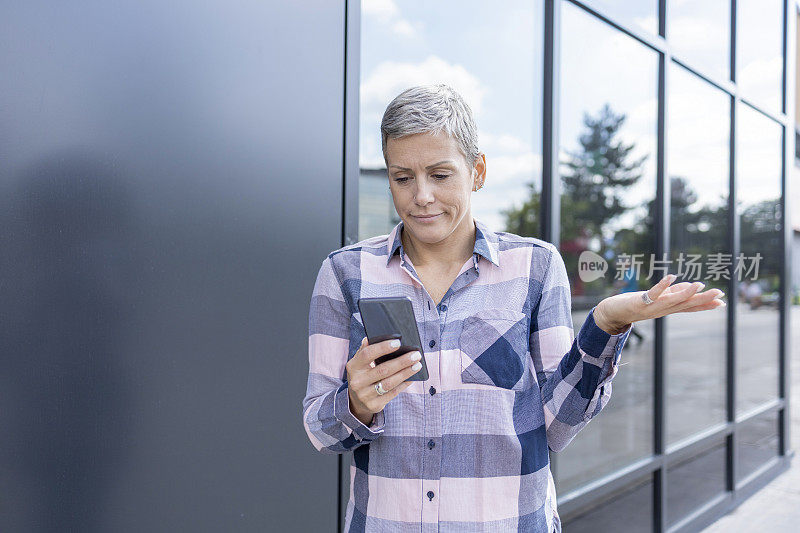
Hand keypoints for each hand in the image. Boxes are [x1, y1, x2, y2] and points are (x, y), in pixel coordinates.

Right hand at [345, 337, 422, 425]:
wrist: (357, 400)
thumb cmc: (363, 375)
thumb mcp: (360, 363)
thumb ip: (366, 349)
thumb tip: (376, 335)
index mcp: (353, 366)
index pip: (367, 354)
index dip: (383, 347)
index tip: (398, 342)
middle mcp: (357, 381)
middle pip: (382, 369)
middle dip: (402, 361)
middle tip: (416, 354)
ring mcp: (364, 395)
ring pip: (389, 383)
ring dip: (406, 373)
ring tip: (417, 365)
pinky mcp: (374, 405)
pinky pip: (393, 393)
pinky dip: (404, 384)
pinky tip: (412, 377)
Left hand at [594, 274, 726, 334]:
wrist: (611, 314)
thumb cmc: (633, 305)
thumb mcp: (656, 299)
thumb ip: (672, 293)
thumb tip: (689, 287)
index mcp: (666, 309)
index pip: (689, 307)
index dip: (705, 305)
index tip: (722, 302)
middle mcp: (661, 310)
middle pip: (685, 305)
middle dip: (703, 300)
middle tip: (720, 294)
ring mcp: (651, 308)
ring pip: (672, 301)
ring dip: (686, 293)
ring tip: (700, 285)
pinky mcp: (639, 303)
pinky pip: (652, 294)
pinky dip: (662, 286)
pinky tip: (672, 277)